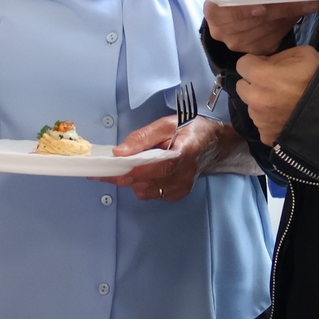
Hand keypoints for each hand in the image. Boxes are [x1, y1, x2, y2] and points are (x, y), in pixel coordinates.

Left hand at [105, 114, 221, 201]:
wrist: (213, 143)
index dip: (139, 172)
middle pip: (150, 183)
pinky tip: (142, 175)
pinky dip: (143, 186)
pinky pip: (155, 194)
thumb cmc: (190, 129)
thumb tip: (119, 152)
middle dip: (125, 177)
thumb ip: (143, 137)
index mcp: (186, 152)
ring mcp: (183, 186)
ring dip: (133, 182)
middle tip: (105, 171)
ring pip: (149, 191)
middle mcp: (186, 174)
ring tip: (124, 170)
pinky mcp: (180, 194)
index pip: (162, 167)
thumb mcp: (167, 124)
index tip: (118, 174)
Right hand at [205, 0, 318, 55]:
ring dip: (289, 16)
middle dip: (280, 9)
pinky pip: (275, 38)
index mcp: (214, 11)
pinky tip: (299, 13)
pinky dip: (289, 24)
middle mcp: (222, 32)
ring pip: (268, 30)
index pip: (228, 12)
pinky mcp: (257, 51)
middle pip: (254, 22)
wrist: (243, 8)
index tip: (263, 6)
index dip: (244, 11)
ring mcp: (240, 45)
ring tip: (308, 3)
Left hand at [235, 46, 318, 141]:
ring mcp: (259, 119)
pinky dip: (269, 121)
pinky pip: (261, 124)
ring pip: (251, 106)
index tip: (264, 66)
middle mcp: (254, 98)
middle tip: (272, 85)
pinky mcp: (266, 135)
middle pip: (242, 87)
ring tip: (282, 103)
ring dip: (260, 103)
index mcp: (260, 76)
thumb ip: (277, 57)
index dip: (254, 63)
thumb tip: (265, 63)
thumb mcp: (301, 54)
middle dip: (253, 83)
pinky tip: (284, 118)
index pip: (241, 65)